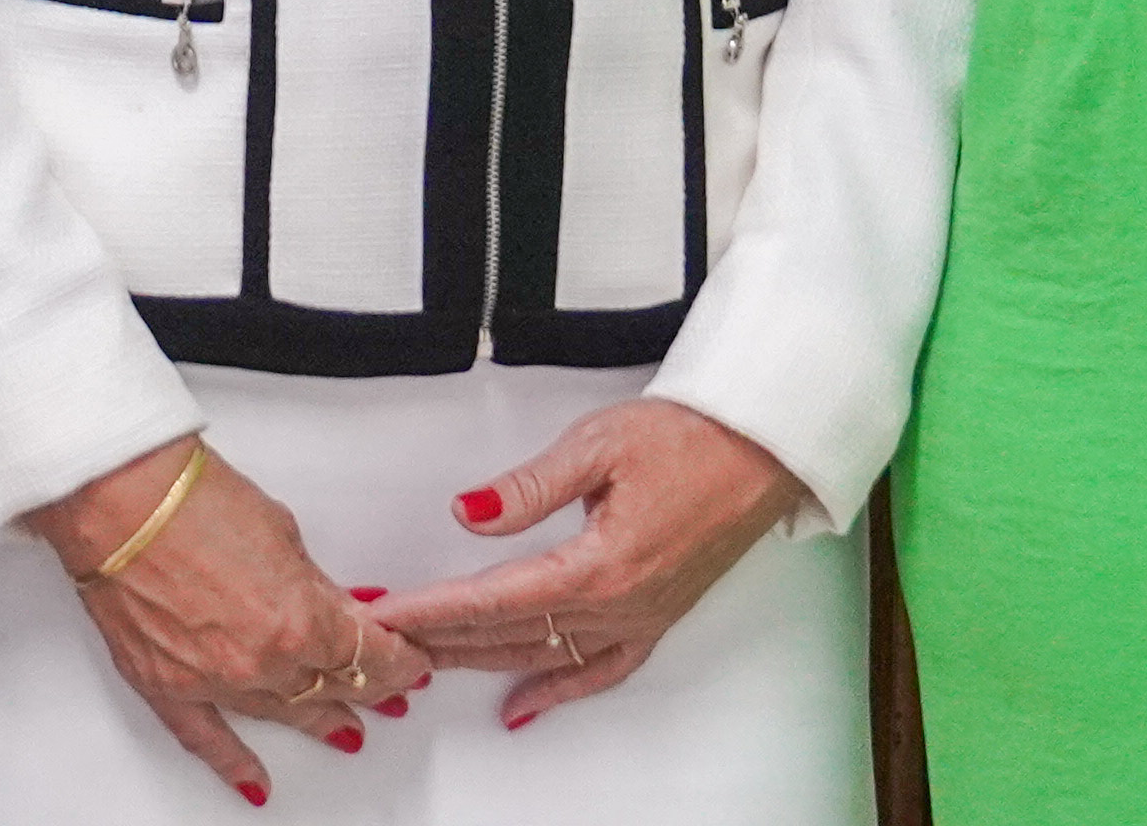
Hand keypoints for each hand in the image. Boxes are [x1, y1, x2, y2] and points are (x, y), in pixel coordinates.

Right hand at [29, 433, 435, 807]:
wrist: (117, 496)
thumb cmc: (190, 498)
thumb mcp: (283, 533)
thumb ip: (316, 586)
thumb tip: (333, 607)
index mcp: (303, 621)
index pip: (370, 655)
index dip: (397, 658)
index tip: (407, 657)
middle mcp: (263, 664)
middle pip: (333, 687)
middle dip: (366, 686)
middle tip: (386, 688)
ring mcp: (215, 682)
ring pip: (284, 715)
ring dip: (321, 720)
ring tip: (345, 728)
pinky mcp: (169, 688)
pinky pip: (209, 740)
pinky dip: (236, 765)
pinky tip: (257, 783)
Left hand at [364, 400, 807, 729]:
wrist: (758, 451)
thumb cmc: (690, 440)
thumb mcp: (597, 446)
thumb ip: (527, 488)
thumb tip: (469, 512)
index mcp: (599, 566)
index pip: (493, 598)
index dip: (433, 609)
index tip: (390, 615)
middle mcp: (619, 606)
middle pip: (510, 633)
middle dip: (442, 638)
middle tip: (388, 641)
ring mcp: (639, 619)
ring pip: (545, 656)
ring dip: (484, 662)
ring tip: (430, 665)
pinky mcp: (655, 619)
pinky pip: (600, 671)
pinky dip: (558, 692)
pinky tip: (524, 706)